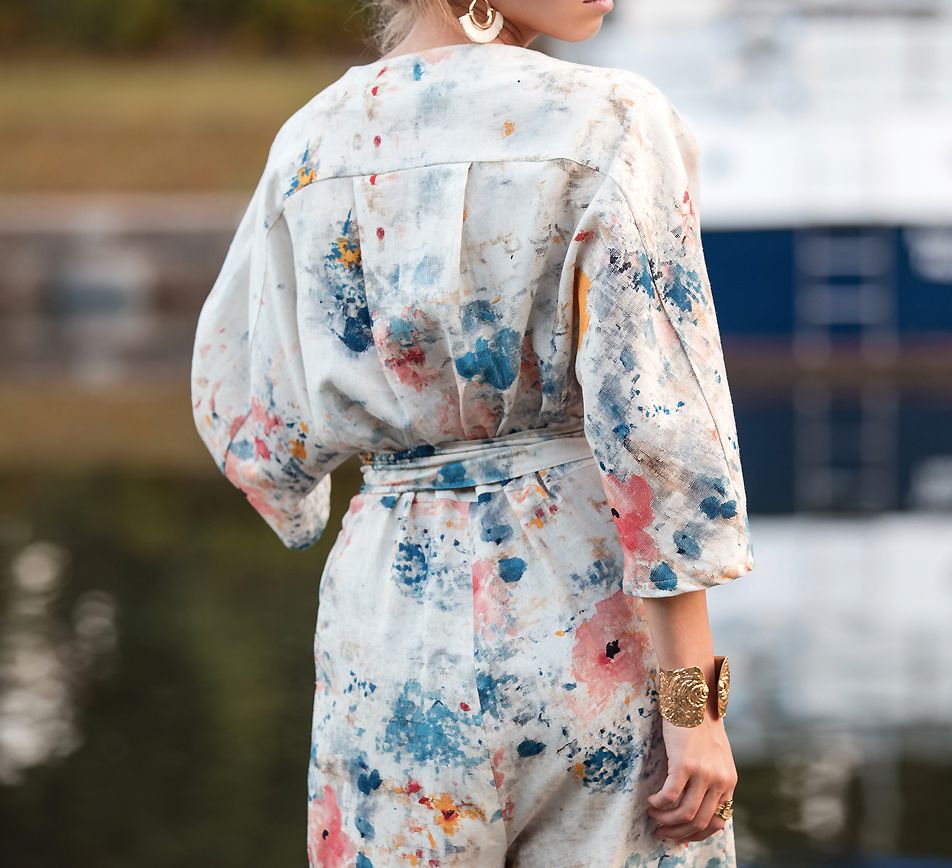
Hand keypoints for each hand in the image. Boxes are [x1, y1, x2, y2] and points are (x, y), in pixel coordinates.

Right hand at [646, 710, 736, 843]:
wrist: (694, 699)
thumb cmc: (700, 726)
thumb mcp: (715, 757)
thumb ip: (711, 779)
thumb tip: (694, 804)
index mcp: (729, 781)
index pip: (718, 822)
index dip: (697, 833)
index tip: (680, 834)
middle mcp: (719, 781)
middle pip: (699, 821)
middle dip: (677, 831)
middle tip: (660, 830)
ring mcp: (703, 773)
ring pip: (684, 813)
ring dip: (665, 820)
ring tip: (652, 814)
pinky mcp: (684, 764)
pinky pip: (670, 796)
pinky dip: (658, 804)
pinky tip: (651, 800)